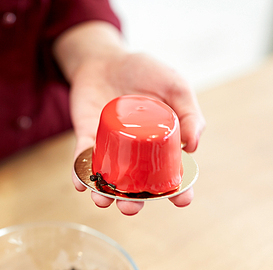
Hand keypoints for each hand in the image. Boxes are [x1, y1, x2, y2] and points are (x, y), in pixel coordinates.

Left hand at [54, 22, 205, 214]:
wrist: (106, 58)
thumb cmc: (144, 71)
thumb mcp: (174, 85)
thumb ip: (188, 112)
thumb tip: (193, 147)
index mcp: (160, 143)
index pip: (171, 173)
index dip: (178, 190)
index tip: (181, 201)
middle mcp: (135, 151)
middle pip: (136, 184)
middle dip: (133, 202)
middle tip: (131, 208)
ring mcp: (111, 146)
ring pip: (108, 178)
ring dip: (104, 194)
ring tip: (102, 201)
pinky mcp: (87, 137)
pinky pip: (83, 159)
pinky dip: (80, 172)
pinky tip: (79, 183)